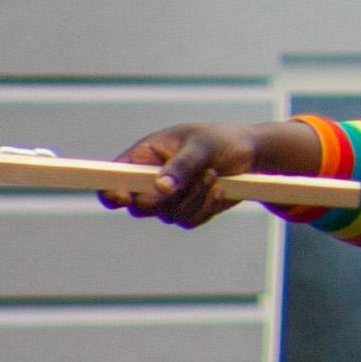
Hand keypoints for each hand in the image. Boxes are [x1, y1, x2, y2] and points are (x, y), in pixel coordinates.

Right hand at [115, 124, 274, 221]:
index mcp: (144, 156)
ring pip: (168, 215)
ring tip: (213, 175)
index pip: (114, 178)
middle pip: (138, 206)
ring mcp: (168, 198)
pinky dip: (206, 207)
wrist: (249, 154)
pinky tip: (219, 188)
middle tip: (193, 181)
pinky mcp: (187, 210)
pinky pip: (189, 221)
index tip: (124, 198)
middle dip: (166, 199)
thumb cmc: (222, 141)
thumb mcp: (202, 146)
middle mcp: (151, 179)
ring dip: (194, 199)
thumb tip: (160, 188)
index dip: (111, 191)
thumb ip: (181, 166)